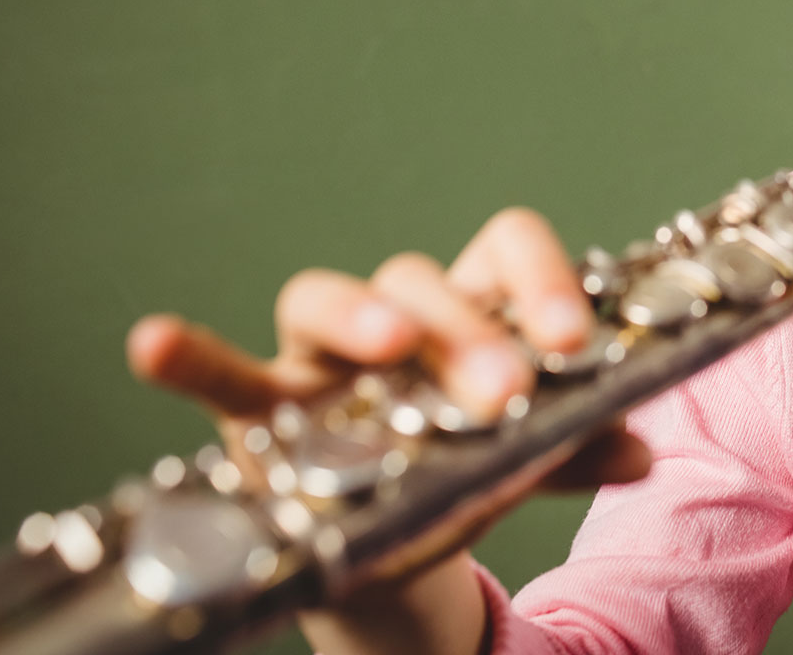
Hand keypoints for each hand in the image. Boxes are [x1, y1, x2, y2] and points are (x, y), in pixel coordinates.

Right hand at [125, 206, 650, 565]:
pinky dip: (189, 358)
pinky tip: (153, 342)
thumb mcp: (527, 461)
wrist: (404, 545)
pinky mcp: (262, 408)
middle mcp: (396, 315)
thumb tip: (639, 450)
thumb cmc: (468, 474)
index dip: (539, 276)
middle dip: (465, 331)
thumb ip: (574, 448)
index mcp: (473, 307)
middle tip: (502, 395)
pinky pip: (222, 375)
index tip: (569, 340)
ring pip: (322, 296)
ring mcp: (322, 357)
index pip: (505, 246)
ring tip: (390, 343)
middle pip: (424, 281)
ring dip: (359, 314)